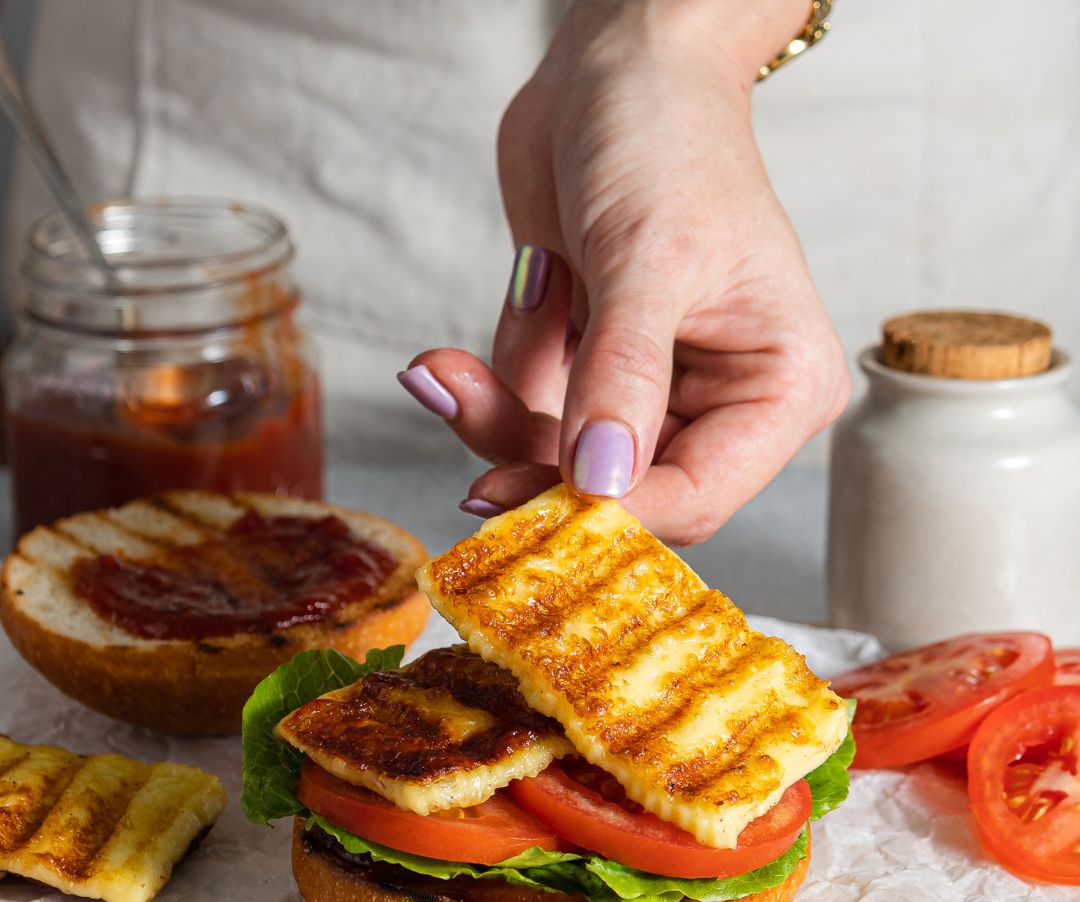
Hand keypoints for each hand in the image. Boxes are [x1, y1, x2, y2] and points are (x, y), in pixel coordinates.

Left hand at [398, 0, 848, 544]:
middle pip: (620, 489)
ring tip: (442, 371)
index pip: (696, 496)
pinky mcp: (591, 372)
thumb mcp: (650, 255)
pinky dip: (490, 384)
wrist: (616, 70)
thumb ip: (623, 374)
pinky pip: (528, 413)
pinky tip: (479, 332)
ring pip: (559, 459)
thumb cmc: (667, 138)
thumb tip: (599, 480)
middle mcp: (723, 404)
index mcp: (778, 388)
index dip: (611, 510)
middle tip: (462, 428)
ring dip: (494, 416)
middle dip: (531, 459)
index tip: (523, 500)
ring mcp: (651, 393)